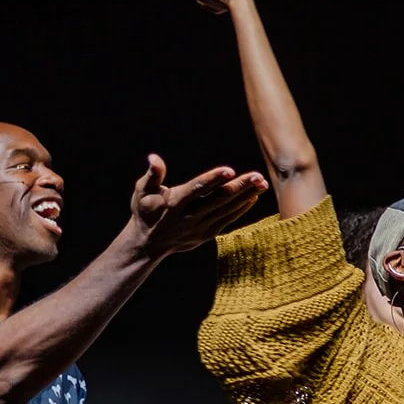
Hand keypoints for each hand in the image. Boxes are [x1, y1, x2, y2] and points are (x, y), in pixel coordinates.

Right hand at [126, 154, 267, 255]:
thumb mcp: (141, 193)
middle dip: (239, 187)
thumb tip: (154, 158)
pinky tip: (252, 197)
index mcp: (174, 203)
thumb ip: (152, 176)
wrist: (148, 244)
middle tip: (257, 176)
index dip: (213, 179)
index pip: (197, 189)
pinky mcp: (207, 234)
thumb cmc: (145, 212)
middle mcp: (189, 216)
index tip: (229, 170)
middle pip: (218, 200)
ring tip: (262, 183)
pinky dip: (241, 209)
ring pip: (227, 210)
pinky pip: (228, 220)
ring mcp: (200, 227)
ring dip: (246, 196)